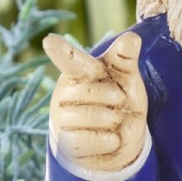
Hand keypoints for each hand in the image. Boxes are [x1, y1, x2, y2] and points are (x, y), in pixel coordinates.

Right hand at [43, 31, 146, 174]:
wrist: (121, 141)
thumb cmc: (119, 101)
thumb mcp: (126, 79)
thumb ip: (125, 59)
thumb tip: (132, 38)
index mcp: (79, 72)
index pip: (71, 61)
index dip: (62, 52)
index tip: (49, 42)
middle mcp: (65, 93)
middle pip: (89, 91)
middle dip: (113, 97)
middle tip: (119, 100)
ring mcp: (62, 118)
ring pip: (87, 116)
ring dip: (112, 119)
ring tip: (115, 119)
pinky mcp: (66, 142)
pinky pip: (89, 140)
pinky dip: (109, 140)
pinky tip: (111, 138)